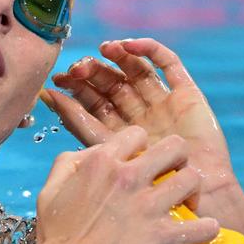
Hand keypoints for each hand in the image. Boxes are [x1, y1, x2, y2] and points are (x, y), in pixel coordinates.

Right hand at [35, 126, 218, 243]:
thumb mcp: (50, 188)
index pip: (137, 135)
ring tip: (185, 205)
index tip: (139, 165)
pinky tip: (198, 232)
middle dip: (177, 159)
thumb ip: (69, 164)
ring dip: (192, 192)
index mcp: (101, 162)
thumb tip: (89, 156)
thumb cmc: (53, 233)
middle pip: (175, 148)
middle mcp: (128, 176)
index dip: (141, 148)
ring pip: (192, 180)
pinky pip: (204, 225)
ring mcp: (148, 205)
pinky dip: (205, 229)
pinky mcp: (164, 236)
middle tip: (171, 177)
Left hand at [47, 38, 243, 238]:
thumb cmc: (147, 183)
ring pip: (133, 71)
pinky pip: (168, 64)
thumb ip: (76, 128)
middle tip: (77, 68)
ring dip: (117, 57)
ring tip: (103, 49)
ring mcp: (160, 103)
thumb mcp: (104, 155)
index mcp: (116, 132)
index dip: (73, 91)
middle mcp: (136, 115)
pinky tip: (129, 44)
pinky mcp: (186, 94)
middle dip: (91, 73)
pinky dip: (149, 50)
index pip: (89, 104)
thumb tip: (44, 99)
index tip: (56, 82)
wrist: (199, 198)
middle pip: (108, 84)